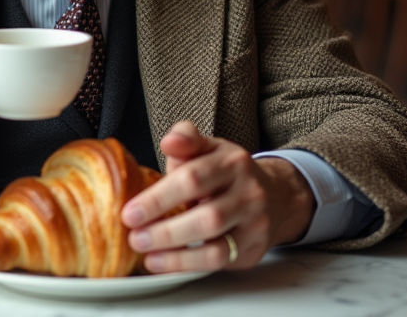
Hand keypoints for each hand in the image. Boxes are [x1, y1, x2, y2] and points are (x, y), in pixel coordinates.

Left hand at [120, 121, 314, 271]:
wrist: (275, 196)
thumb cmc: (228, 173)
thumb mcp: (208, 148)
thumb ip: (186, 140)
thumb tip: (169, 141)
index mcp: (233, 162)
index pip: (193, 179)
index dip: (159, 198)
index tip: (131, 212)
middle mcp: (248, 193)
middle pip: (207, 217)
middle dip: (166, 231)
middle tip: (135, 237)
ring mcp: (254, 224)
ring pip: (216, 247)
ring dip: (176, 256)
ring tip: (147, 256)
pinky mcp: (253, 250)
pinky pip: (220, 264)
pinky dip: (188, 266)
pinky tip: (166, 263)